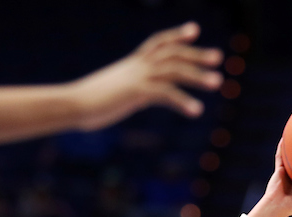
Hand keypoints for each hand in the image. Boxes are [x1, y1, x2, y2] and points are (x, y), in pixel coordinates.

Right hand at [72, 22, 222, 130]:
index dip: (177, 35)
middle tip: (219, 58)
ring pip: (174, 70)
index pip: (157, 43)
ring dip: (198, 76)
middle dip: (197, 54)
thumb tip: (131, 97)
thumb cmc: (87, 102)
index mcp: (132, 64)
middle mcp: (137, 66)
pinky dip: (183, 101)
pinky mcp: (136, 93)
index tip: (194, 30)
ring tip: (218, 82)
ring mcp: (137, 77)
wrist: (72, 104)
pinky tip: (197, 111)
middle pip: (172, 53)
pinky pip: (166, 94)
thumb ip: (126, 91)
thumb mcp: (112, 92)